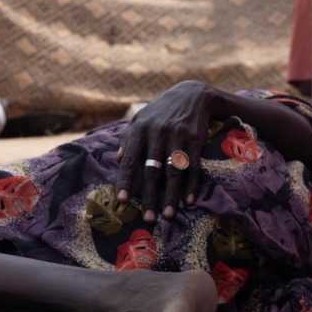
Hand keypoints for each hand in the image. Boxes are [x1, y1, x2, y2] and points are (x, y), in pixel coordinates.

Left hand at [114, 81, 214, 221]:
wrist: (192, 94)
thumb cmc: (161, 111)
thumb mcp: (141, 119)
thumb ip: (127, 139)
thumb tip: (116, 161)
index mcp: (140, 130)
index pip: (130, 160)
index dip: (125, 181)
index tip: (122, 200)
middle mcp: (157, 134)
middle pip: (152, 170)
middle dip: (149, 196)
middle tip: (148, 218)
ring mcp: (178, 137)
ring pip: (173, 172)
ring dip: (172, 196)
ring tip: (169, 215)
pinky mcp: (195, 140)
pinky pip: (193, 166)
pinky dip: (191, 185)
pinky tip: (189, 200)